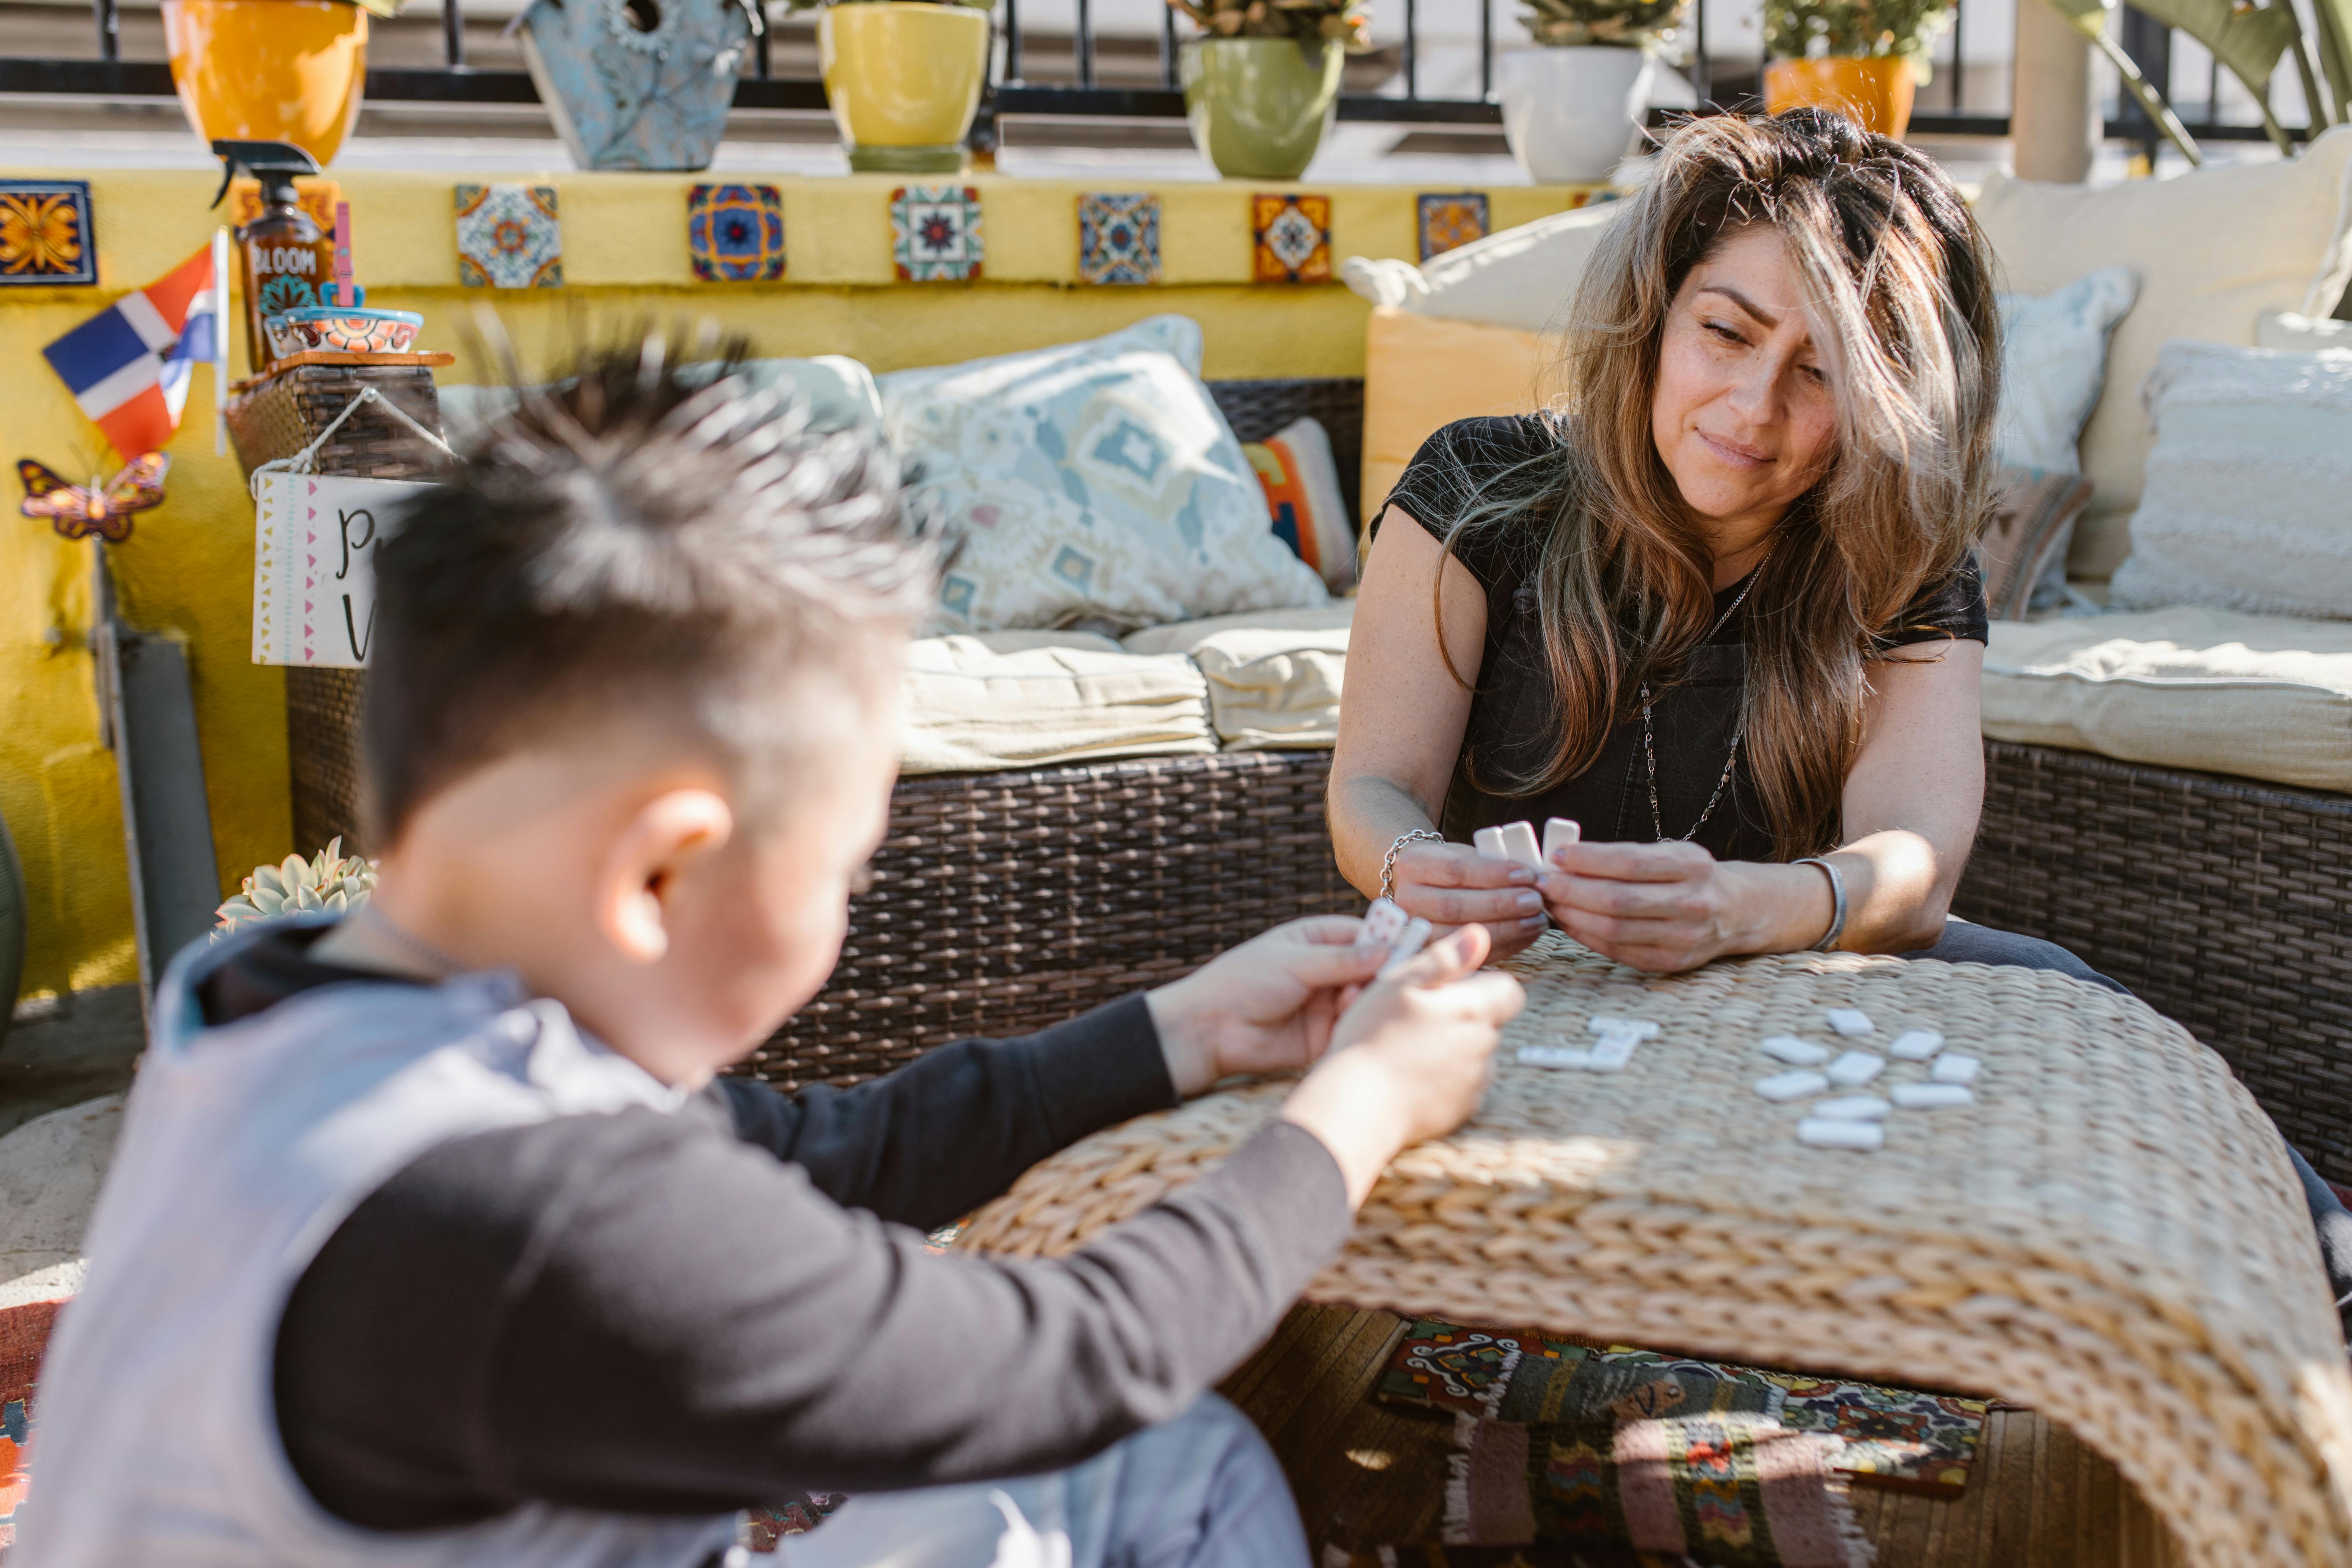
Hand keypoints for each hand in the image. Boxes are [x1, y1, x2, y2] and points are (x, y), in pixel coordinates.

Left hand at [1146, 916, 1385, 1096]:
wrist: (1209, 1029)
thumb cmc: (1242, 982)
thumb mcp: (1293, 963)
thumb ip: (1340, 960)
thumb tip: (1387, 950)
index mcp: (1315, 940)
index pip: (1364, 934)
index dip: (1388, 939)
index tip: (1412, 943)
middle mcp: (1325, 970)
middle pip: (1371, 967)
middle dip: (1383, 971)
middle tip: (1395, 975)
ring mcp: (1326, 1003)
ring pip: (1366, 998)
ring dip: (1368, 997)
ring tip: (1353, 998)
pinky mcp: (1324, 1035)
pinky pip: (1353, 1026)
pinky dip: (1359, 1022)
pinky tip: (1354, 1018)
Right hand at [1278, 926, 1525, 1206]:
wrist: (1358, 1104)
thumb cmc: (1373, 1037)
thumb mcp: (1401, 983)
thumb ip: (1446, 958)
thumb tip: (1480, 934)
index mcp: (1473, 1011)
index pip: (1509, 990)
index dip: (1482, 984)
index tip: (1448, 989)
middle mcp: (1484, 1047)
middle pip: (1488, 1021)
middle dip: (1461, 1015)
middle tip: (1416, 1017)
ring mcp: (1475, 1082)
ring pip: (1474, 1053)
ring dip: (1452, 1046)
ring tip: (1408, 1049)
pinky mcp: (1462, 1109)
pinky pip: (1462, 1084)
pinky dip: (1444, 1077)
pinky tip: (1410, 1075)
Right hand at [1387, 839, 1548, 959]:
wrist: (1418, 886)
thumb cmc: (1449, 868)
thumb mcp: (1462, 853)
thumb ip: (1490, 863)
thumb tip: (1531, 879)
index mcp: (1413, 864)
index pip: (1455, 870)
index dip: (1493, 874)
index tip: (1526, 875)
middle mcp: (1407, 899)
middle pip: (1455, 905)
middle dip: (1500, 904)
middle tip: (1534, 901)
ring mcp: (1414, 930)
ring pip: (1459, 934)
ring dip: (1505, 928)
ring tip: (1536, 920)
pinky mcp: (1430, 953)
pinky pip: (1468, 955)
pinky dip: (1503, 946)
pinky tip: (1526, 936)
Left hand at [1539, 839, 1756, 972]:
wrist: (1736, 911)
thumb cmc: (1691, 876)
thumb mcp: (1671, 853)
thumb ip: (1626, 856)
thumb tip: (1566, 861)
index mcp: (1692, 866)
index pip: (1630, 863)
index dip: (1588, 860)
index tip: (1558, 856)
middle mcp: (1692, 903)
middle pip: (1618, 900)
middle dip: (1571, 891)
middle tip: (1543, 884)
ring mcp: (1684, 937)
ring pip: (1614, 929)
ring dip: (1573, 916)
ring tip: (1551, 902)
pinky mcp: (1671, 962)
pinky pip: (1618, 951)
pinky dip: (1587, 936)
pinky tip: (1570, 923)